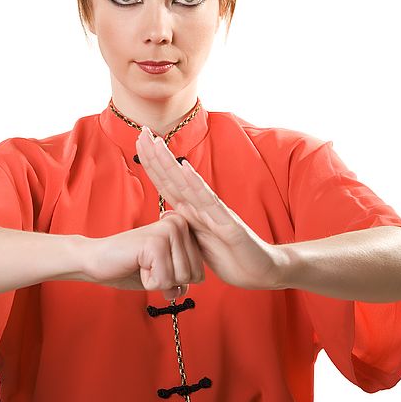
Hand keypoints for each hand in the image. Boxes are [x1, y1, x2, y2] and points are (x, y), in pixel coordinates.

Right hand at [81, 212, 204, 299]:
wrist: (96, 261)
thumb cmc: (130, 266)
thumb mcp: (164, 274)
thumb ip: (183, 278)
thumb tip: (186, 288)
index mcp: (184, 228)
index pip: (199, 273)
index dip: (176, 280)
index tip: (156, 266)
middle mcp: (179, 224)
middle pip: (192, 276)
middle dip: (168, 281)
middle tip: (147, 266)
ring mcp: (168, 231)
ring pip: (180, 278)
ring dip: (157, 281)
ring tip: (142, 263)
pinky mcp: (155, 242)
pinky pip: (163, 281)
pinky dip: (148, 281)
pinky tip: (136, 264)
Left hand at [135, 126, 283, 288]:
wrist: (262, 271)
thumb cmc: (232, 257)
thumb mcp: (199, 244)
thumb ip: (184, 228)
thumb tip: (164, 213)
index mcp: (193, 212)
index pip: (167, 184)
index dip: (152, 165)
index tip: (139, 142)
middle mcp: (202, 207)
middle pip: (174, 177)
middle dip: (156, 155)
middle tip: (141, 130)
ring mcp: (215, 213)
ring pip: (188, 184)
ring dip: (171, 163)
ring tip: (156, 143)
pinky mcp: (229, 225)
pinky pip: (210, 202)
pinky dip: (196, 184)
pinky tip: (185, 169)